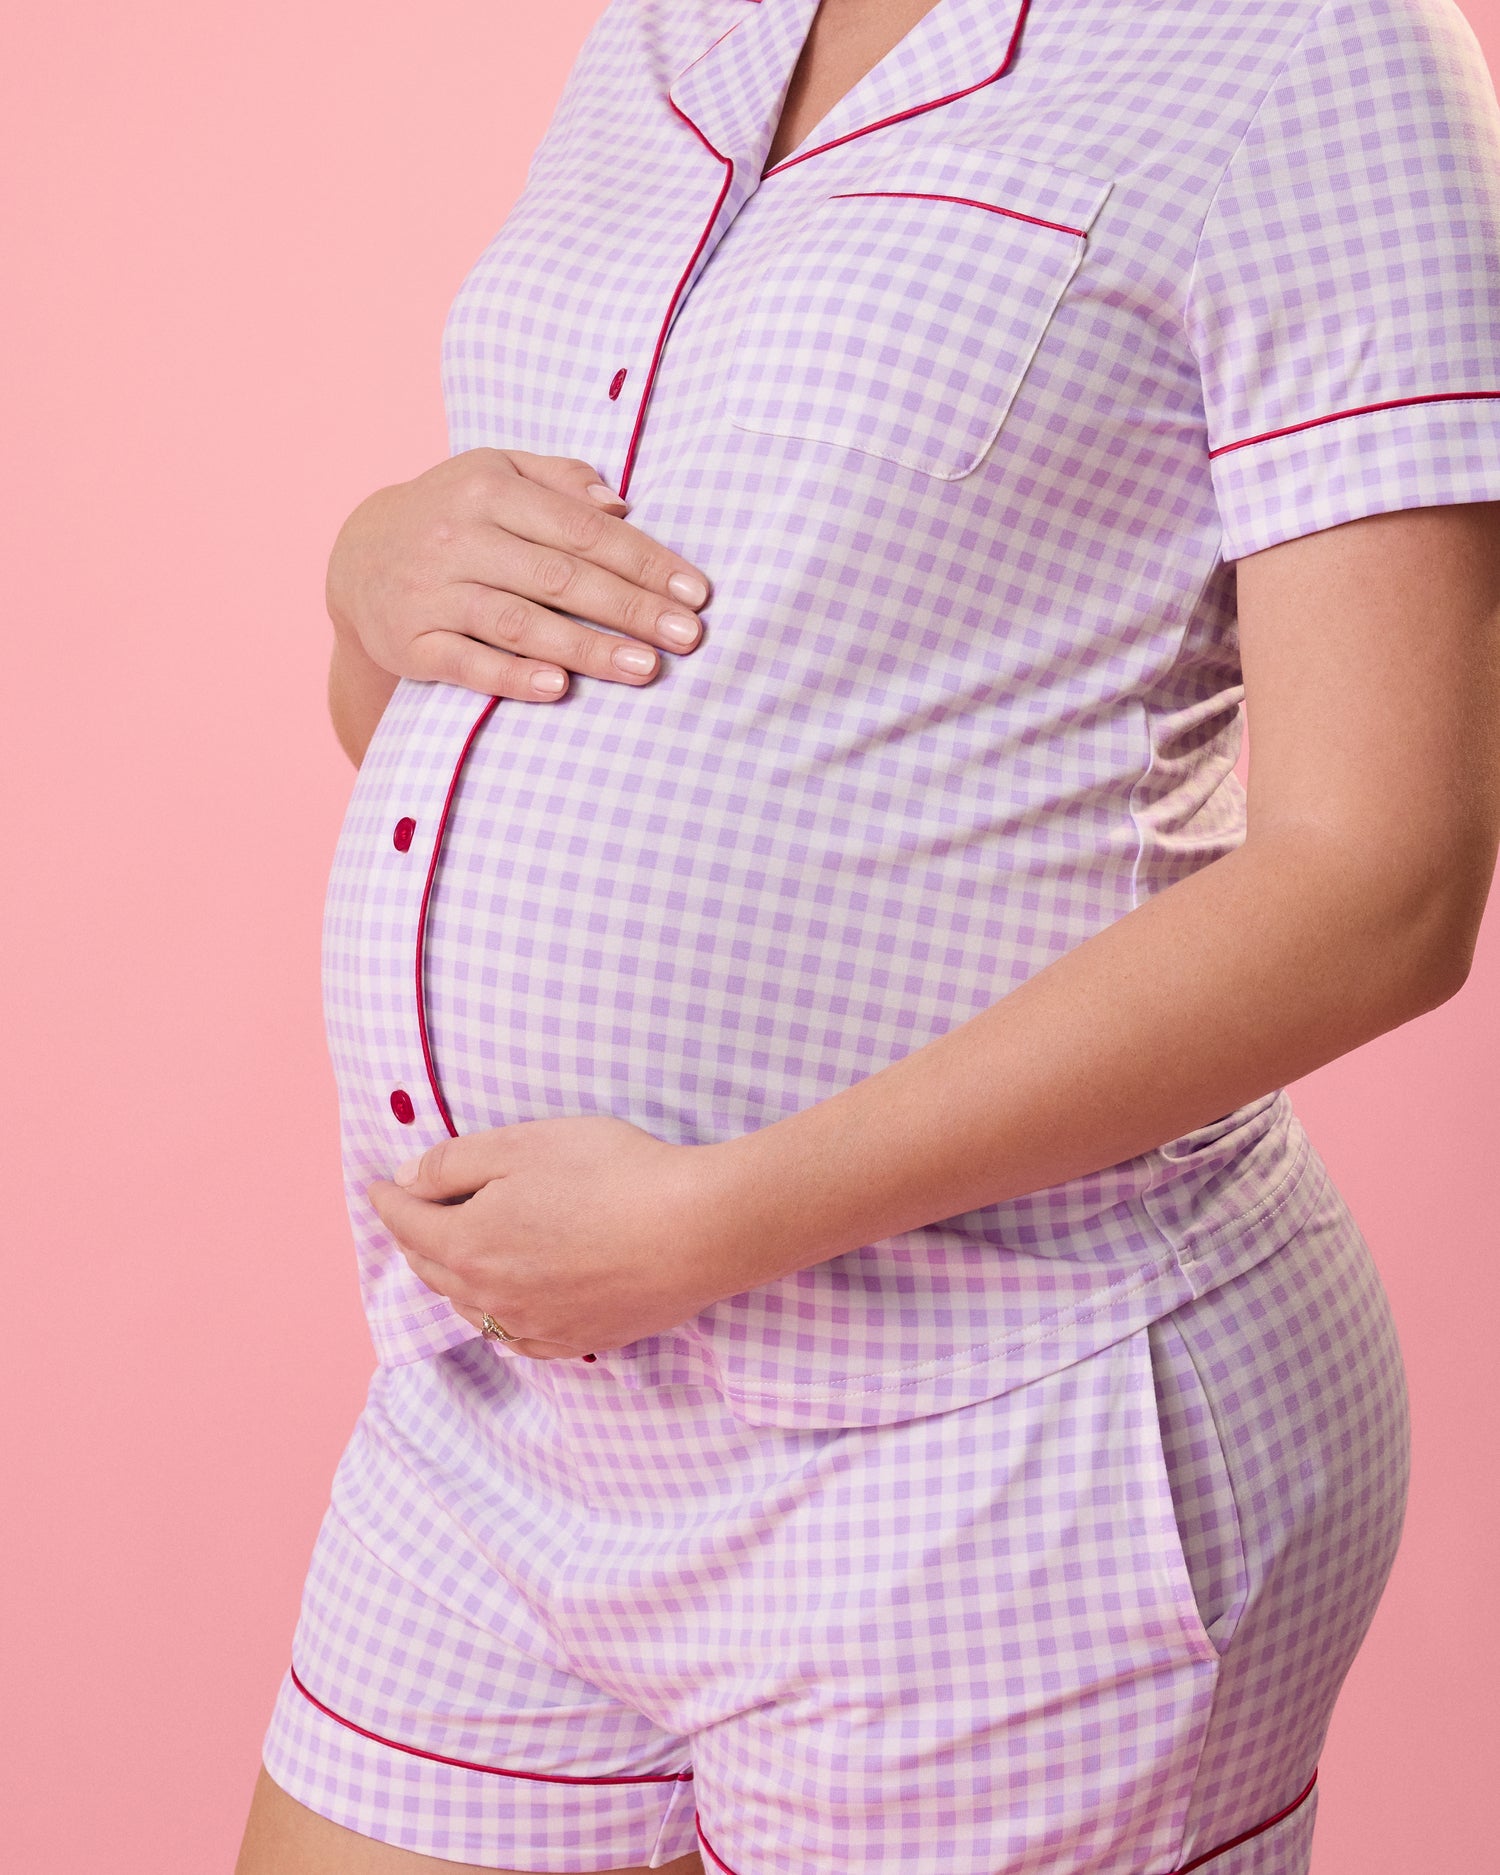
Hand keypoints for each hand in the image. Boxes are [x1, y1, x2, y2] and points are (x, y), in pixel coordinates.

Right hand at [327, 448, 711, 703]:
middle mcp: (458, 537)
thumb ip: (562, 480)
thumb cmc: (454, 514)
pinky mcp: (411, 643)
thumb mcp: (498, 473)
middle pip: (559, 576)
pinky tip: (561, 688)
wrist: (357, 557)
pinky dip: (513, 676)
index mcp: (489, 489)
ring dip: (586, 647)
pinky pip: (468, 664)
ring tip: (645, 668)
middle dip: (630, 608)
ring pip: (519, 622)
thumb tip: (622, 507)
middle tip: (687, 637)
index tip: (695, 593)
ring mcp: (431, 592)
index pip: (582, 528)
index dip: (643, 561)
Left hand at [366, 1117, 744, 1358]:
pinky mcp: (578, 1341)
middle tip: (409, 1215)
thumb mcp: (524, 1143)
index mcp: (468, 1244)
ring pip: (471, 1308)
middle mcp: (492, 1296)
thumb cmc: (613, 1173)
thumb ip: (455, 1163)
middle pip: (431, 1270)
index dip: (387, 1199)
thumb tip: (411, 1181)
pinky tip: (503, 1306)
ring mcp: (535, 1326)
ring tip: (451, 1256)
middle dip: (412, 1239)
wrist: (697, 1229)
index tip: (378, 1185)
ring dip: (451, 1279)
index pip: (406, 1223)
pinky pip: (515, 1337)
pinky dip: (495, 1316)